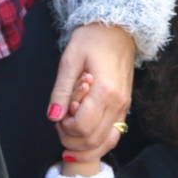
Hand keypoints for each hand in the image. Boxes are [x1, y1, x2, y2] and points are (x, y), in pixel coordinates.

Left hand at [48, 24, 134, 164]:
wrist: (118, 29)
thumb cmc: (92, 40)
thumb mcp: (70, 60)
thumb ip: (61, 91)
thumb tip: (53, 117)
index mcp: (105, 91)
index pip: (82, 127)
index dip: (64, 128)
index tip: (58, 115)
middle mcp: (118, 104)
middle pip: (94, 141)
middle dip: (71, 140)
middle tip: (59, 124)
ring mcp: (124, 107)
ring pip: (107, 143)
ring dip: (85, 147)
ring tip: (69, 134)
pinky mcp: (124, 107)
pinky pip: (113, 135)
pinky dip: (97, 142)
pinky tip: (82, 135)